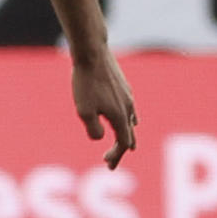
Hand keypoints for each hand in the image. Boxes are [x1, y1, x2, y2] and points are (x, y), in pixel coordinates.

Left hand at [72, 49, 137, 168]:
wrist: (92, 53)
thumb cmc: (85, 83)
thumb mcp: (84, 111)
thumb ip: (94, 130)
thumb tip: (101, 137)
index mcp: (120, 116)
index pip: (123, 143)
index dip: (116, 156)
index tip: (107, 164)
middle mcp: (128, 107)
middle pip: (129, 135)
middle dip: (121, 150)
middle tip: (111, 162)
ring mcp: (128, 96)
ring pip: (132, 120)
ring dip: (128, 134)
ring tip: (128, 143)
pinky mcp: (124, 86)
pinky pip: (130, 108)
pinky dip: (128, 119)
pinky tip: (127, 117)